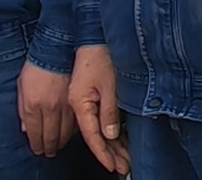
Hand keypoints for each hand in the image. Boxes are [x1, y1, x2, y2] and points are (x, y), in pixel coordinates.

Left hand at [18, 60, 74, 158]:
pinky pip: (76, 120)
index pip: (35, 134)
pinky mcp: (77, 99)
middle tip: (50, 152)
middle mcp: (49, 108)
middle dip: (50, 147)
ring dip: (62, 140)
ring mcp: (64, 104)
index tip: (38, 150)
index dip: (37, 145)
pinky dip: (74, 129)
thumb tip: (26, 128)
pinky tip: (71, 131)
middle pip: (51, 136)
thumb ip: (22, 109)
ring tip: (60, 144)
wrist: (57, 47)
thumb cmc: (37, 66)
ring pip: (66, 131)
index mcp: (32, 105)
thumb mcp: (21, 86)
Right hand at [69, 44, 127, 173]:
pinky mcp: (88, 97)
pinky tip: (117, 141)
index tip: (113, 166)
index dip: (103, 153)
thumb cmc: (99, 55)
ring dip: (110, 145)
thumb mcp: (109, 85)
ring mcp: (82, 102)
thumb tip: (110, 135)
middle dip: (110, 153)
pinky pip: (96, 120)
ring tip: (124, 158)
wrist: (92, 34)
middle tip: (124, 167)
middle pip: (94, 136)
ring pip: (96, 130)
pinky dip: (108, 132)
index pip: (92, 136)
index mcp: (79, 103)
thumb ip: (108, 111)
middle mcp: (78, 105)